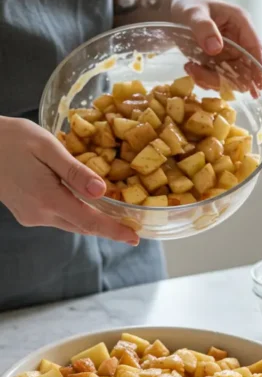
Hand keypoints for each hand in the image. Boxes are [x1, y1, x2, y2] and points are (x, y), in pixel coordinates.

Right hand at [0, 117, 138, 244]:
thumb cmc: (11, 138)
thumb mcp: (47, 147)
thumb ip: (75, 171)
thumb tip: (102, 191)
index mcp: (47, 199)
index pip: (89, 221)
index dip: (114, 231)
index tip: (135, 238)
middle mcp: (39, 214)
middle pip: (83, 225)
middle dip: (109, 227)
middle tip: (133, 226)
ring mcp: (31, 215)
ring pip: (71, 222)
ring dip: (93, 220)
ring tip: (117, 215)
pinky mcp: (26, 212)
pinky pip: (59, 216)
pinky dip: (77, 213)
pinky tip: (88, 203)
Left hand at [164, 0, 261, 96]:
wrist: (176, 10)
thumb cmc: (188, 5)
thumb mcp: (193, 12)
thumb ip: (204, 27)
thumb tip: (216, 48)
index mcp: (241, 23)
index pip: (255, 47)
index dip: (259, 66)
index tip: (259, 84)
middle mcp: (240, 40)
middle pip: (245, 68)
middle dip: (227, 78)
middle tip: (203, 78)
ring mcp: (231, 53)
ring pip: (231, 76)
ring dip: (212, 79)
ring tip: (191, 69)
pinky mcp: (221, 61)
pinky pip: (218, 77)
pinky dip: (205, 79)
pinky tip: (191, 68)